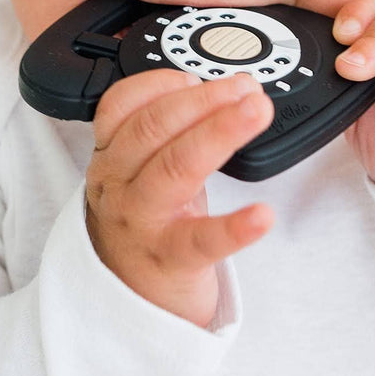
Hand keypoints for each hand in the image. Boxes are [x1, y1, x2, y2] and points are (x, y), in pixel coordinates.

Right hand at [85, 69, 274, 326]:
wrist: (128, 298)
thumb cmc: (146, 221)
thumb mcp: (141, 169)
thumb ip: (167, 129)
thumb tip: (221, 88)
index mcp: (112, 155)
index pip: (120, 105)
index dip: (161, 84)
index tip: (198, 78)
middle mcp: (118, 184)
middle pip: (153, 129)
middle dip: (205, 100)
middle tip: (247, 88)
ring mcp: (141, 223)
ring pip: (174, 169)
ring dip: (220, 133)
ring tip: (257, 112)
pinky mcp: (170, 261)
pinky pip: (201, 242)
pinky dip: (235, 227)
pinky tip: (263, 214)